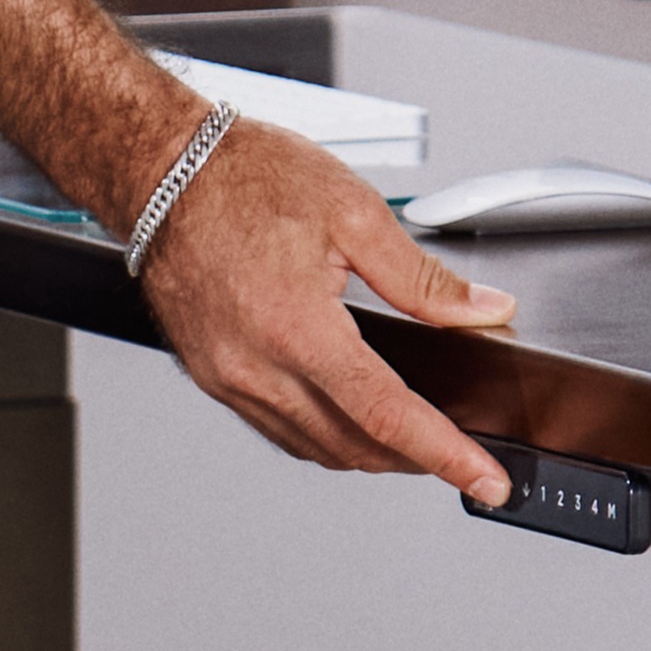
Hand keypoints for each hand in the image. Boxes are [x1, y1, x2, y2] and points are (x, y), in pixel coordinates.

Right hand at [138, 120, 520, 499]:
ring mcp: (228, 378)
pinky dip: (324, 436)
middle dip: (415, 460)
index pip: (387, 415)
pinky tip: (348, 415)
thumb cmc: (244, 177)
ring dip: (370, 452)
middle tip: (462, 453)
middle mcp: (256, 366)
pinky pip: (278, 430)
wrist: (163, 170)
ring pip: (315, 448)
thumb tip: (482, 310)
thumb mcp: (353, 211)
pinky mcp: (212, 377)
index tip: (487, 481)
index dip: (446, 455)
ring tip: (413, 437)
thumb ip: (423, 278)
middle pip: (354, 446)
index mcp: (297, 327)